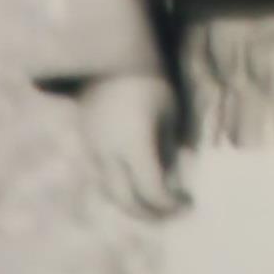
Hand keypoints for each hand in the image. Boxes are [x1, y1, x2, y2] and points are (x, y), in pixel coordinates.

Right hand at [78, 74, 187, 219]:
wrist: (109, 60)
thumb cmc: (149, 83)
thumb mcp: (169, 114)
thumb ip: (169, 149)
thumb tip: (174, 177)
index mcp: (133, 146)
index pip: (151, 190)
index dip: (170, 204)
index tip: (187, 203)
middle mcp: (109, 154)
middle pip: (125, 200)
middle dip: (149, 213)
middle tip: (172, 213)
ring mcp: (93, 151)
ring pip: (110, 192)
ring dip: (132, 203)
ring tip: (156, 204)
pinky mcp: (86, 145)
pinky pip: (102, 177)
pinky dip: (120, 188)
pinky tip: (137, 185)